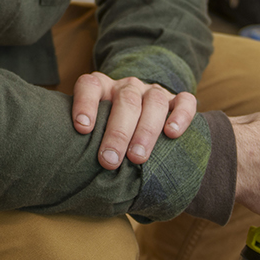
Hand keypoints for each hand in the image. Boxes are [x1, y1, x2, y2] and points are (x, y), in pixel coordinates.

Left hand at [72, 72, 196, 170]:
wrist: (142, 120)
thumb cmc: (110, 134)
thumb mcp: (96, 132)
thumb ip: (87, 142)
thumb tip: (75, 173)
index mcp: (103, 89)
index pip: (90, 86)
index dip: (85, 104)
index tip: (82, 129)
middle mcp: (128, 86)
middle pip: (126, 100)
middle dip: (117, 132)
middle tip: (109, 160)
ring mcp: (153, 92)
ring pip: (154, 101)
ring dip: (145, 130)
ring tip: (137, 157)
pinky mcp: (177, 101)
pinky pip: (185, 101)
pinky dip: (180, 116)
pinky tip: (172, 133)